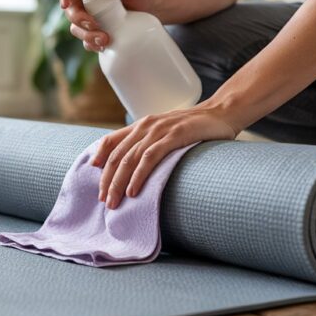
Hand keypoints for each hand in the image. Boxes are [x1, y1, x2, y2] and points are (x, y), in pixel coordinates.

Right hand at [59, 0, 155, 51]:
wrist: (148, 9)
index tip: (66, 3)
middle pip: (69, 7)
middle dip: (77, 18)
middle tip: (92, 24)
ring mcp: (86, 13)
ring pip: (75, 26)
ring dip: (86, 34)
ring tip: (104, 39)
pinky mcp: (92, 28)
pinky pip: (85, 38)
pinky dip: (92, 43)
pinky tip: (103, 46)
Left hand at [93, 107, 237, 208]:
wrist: (221, 113)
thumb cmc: (194, 128)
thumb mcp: (166, 133)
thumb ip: (150, 143)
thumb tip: (135, 166)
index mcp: (141, 125)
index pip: (111, 141)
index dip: (99, 159)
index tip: (94, 177)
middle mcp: (146, 125)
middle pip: (117, 155)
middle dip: (107, 180)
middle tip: (104, 201)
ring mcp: (159, 130)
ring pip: (129, 159)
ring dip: (119, 183)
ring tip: (114, 202)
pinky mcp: (174, 136)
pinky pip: (149, 158)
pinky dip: (138, 176)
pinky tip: (133, 190)